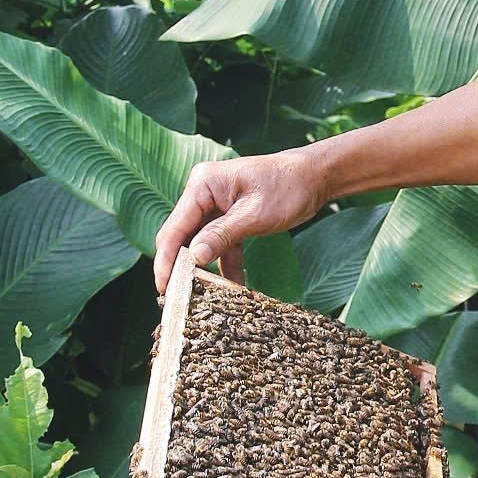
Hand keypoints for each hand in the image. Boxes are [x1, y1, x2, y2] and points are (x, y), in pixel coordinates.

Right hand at [153, 149, 326, 291]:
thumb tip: (194, 258)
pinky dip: (225, 264)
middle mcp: (203, 193)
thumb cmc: (288, 187)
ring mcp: (215, 205)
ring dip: (205, 270)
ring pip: (201, 244)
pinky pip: (220, 244)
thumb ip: (222, 235)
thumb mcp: (254, 215)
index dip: (166, 260)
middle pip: (183, 237)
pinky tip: (233, 286)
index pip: (175, 228)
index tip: (162, 289)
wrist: (315, 177)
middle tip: (178, 300)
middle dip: (181, 268)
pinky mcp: (229, 217)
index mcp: (203, 185)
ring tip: (204, 299)